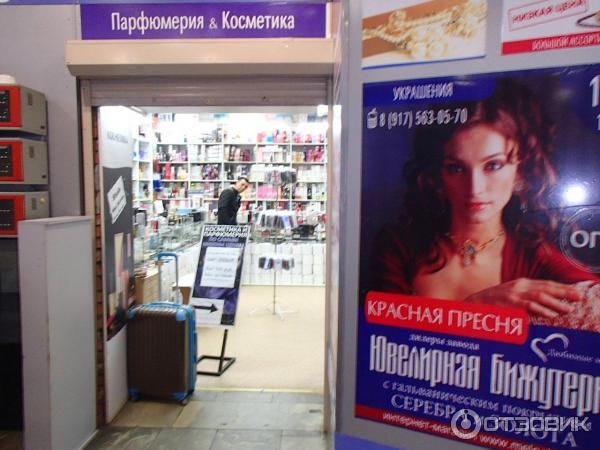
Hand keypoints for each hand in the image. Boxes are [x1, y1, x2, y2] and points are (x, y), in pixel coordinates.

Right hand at [465, 278, 583, 318]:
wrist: (472, 305)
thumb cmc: (493, 305)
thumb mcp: (511, 298)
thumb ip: (527, 300)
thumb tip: (547, 308)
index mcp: (520, 283)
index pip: (546, 283)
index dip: (562, 287)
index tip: (576, 292)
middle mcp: (519, 285)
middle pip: (546, 287)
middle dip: (564, 292)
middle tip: (579, 297)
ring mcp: (513, 293)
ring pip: (540, 295)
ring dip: (556, 303)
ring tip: (568, 309)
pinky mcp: (509, 302)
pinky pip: (528, 305)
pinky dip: (541, 310)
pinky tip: (551, 315)